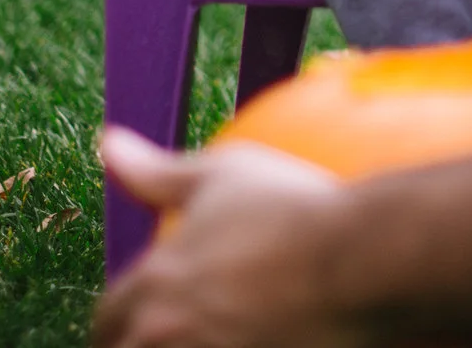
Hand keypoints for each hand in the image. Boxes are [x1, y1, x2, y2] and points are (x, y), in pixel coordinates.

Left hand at [93, 127, 352, 347]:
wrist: (363, 258)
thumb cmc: (296, 210)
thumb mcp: (222, 174)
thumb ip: (157, 172)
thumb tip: (110, 143)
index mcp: (156, 283)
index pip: (108, 317)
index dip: (118, 321)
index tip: (136, 321)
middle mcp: (167, 333)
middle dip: (134, 344)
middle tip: (169, 336)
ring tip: (209, 340)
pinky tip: (247, 346)